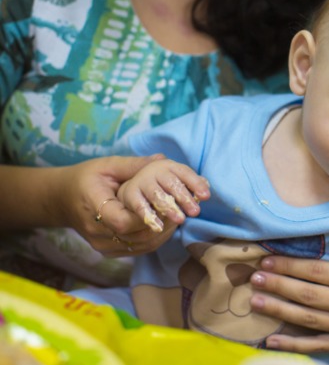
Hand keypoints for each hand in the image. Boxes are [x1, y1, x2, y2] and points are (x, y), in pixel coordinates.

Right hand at [54, 155, 196, 256]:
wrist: (63, 199)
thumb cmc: (86, 178)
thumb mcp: (107, 165)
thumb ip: (134, 165)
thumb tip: (162, 159)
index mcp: (93, 207)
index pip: (123, 222)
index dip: (148, 217)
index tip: (170, 206)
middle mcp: (96, 232)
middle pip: (136, 237)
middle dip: (164, 224)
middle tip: (184, 210)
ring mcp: (101, 245)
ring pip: (140, 246)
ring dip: (163, 233)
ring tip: (180, 216)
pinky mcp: (108, 251)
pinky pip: (137, 250)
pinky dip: (155, 239)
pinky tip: (168, 225)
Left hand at [249, 233, 328, 353]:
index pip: (320, 273)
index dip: (292, 266)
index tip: (269, 260)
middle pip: (310, 297)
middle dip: (279, 286)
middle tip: (255, 278)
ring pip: (311, 322)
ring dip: (280, 312)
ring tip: (256, 301)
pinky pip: (321, 346)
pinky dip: (295, 345)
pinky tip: (272, 341)